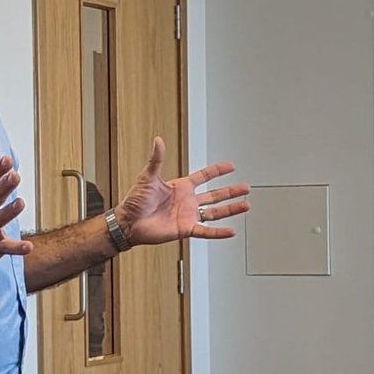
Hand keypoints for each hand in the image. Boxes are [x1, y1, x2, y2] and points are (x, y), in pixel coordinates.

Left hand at [116, 137, 248, 245]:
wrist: (128, 222)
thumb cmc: (134, 201)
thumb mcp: (147, 176)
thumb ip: (156, 159)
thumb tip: (158, 140)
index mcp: (180, 187)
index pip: (204, 176)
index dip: (217, 171)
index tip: (230, 166)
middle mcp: (187, 201)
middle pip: (215, 195)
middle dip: (230, 191)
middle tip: (245, 187)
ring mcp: (188, 215)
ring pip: (215, 212)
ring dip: (230, 209)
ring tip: (245, 204)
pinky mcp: (185, 229)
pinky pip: (206, 231)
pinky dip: (218, 232)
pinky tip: (231, 231)